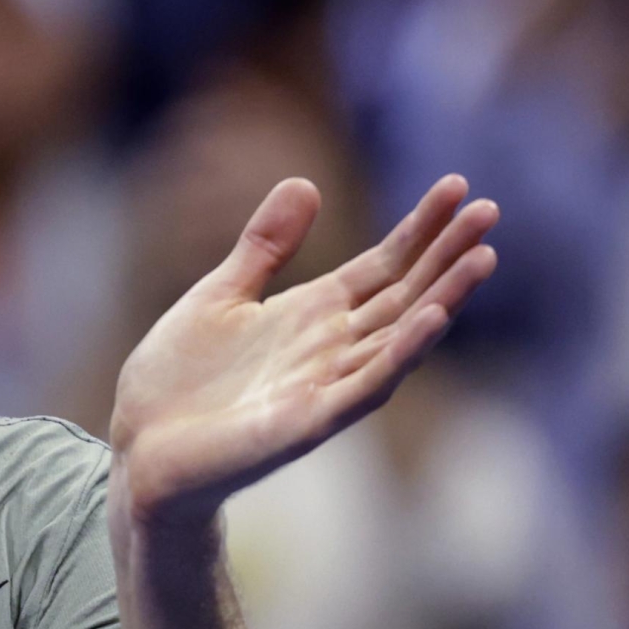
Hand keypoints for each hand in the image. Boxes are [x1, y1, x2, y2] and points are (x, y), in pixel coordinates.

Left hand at [110, 175, 496, 529]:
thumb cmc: (177, 379)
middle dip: (446, 254)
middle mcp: (330, 348)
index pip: (383, 264)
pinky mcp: (307, 423)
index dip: (419, 227)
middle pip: (404, 294)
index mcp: (312, 314)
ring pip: (398, 337)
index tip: (458, 185)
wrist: (138, 446)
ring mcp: (325, 386)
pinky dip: (400, 354)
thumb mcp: (219, 294)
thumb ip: (264, 246)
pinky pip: (365, 386)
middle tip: (490, 209)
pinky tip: (432, 320)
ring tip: (481, 258)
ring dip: (442, 299)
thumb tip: (306, 181)